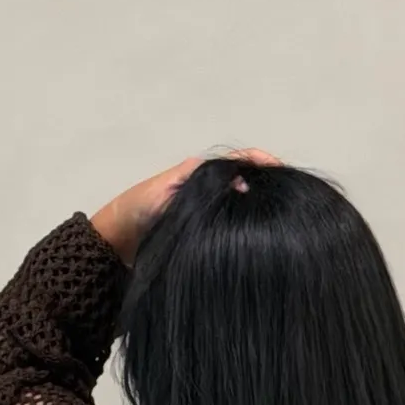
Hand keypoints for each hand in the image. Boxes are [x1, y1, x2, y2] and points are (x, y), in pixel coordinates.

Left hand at [90, 149, 281, 265]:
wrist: (114, 244)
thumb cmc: (137, 212)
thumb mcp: (168, 192)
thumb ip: (201, 185)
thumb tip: (242, 184)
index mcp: (199, 171)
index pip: (241, 160)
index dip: (264, 163)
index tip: (283, 172)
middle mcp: (207, 188)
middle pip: (247, 181)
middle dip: (268, 186)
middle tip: (289, 197)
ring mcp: (207, 211)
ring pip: (241, 205)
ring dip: (260, 209)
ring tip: (281, 217)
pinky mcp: (204, 233)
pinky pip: (231, 226)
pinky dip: (247, 228)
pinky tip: (260, 236)